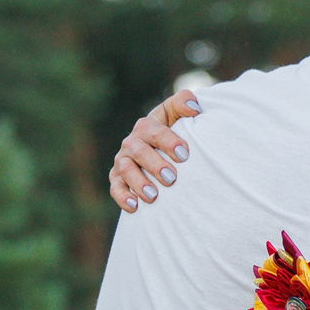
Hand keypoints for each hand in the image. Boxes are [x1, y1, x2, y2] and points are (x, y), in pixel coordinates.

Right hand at [109, 89, 200, 211]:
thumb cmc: (173, 132)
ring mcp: (123, 161)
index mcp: (146, 127)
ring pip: (125, 170)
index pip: (154, 131)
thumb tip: (193, 107)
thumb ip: (183, 103)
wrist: (160, 152)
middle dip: (154, 165)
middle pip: (138, 152)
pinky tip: (135, 206)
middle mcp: (131, 143)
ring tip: (153, 196)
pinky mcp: (117, 179)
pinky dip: (123, 197)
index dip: (168, 141)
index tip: (184, 154)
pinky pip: (116, 188)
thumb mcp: (176, 115)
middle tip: (172, 178)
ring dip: (139, 183)